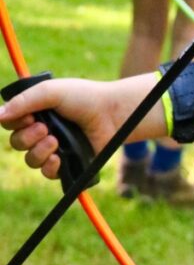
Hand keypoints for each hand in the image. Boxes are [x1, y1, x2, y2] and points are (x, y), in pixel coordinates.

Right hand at [0, 75, 162, 180]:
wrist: (111, 113)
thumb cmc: (84, 98)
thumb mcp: (52, 91)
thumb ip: (24, 101)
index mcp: (37, 112)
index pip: (10, 122)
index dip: (14, 122)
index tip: (28, 116)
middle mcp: (43, 130)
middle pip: (17, 143)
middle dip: (27, 137)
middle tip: (45, 128)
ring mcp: (55, 147)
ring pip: (30, 159)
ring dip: (38, 150)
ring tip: (55, 140)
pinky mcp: (67, 162)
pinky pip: (47, 173)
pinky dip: (49, 166)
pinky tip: (58, 157)